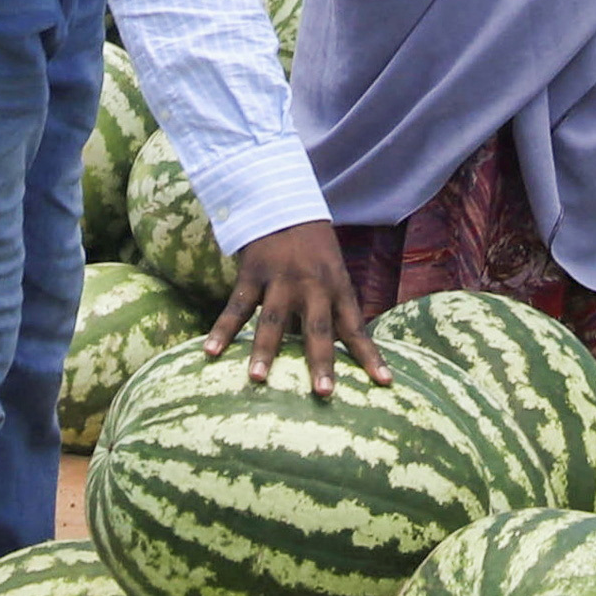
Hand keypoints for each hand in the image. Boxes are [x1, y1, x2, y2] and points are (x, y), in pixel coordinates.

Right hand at [209, 224, 379, 387]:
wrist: (283, 202)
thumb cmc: (313, 248)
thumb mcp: (333, 273)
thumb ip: (333, 309)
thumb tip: (341, 350)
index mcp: (337, 288)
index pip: (356, 327)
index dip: (370, 356)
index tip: (385, 383)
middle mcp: (312, 286)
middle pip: (317, 328)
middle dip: (320, 361)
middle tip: (323, 393)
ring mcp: (281, 280)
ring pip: (273, 320)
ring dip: (264, 350)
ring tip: (257, 379)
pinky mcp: (252, 274)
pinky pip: (236, 307)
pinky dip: (222, 330)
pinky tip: (210, 351)